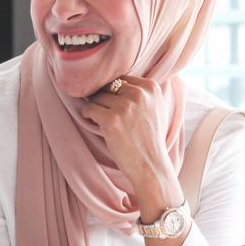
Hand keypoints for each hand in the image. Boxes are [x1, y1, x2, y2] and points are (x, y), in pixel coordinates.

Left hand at [82, 75, 186, 245]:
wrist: (151, 166)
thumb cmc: (150, 139)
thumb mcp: (156, 108)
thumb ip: (144, 92)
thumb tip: (119, 80)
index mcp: (151, 88)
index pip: (123, 79)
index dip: (115, 93)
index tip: (116, 106)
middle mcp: (139, 93)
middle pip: (109, 86)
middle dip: (105, 99)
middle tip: (108, 115)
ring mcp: (125, 106)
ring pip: (98, 97)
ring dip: (97, 109)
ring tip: (105, 123)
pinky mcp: (111, 119)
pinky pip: (90, 108)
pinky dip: (88, 116)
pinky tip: (96, 124)